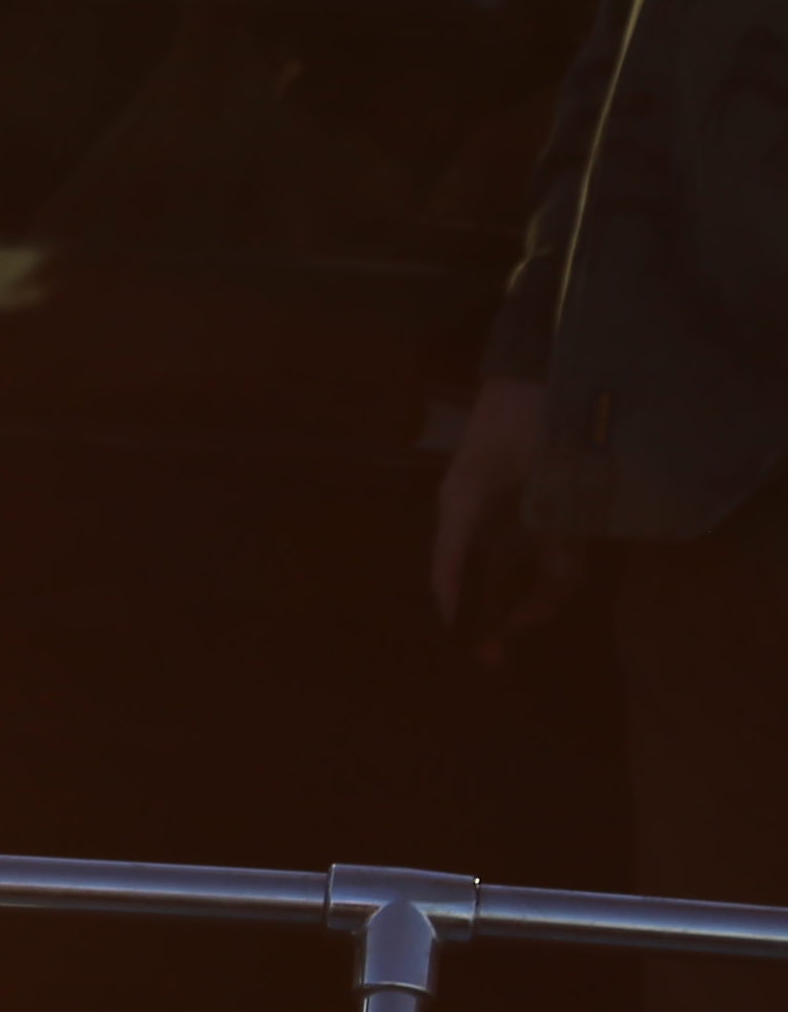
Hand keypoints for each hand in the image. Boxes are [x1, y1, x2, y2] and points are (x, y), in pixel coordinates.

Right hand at [432, 373, 587, 652]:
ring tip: (552, 606)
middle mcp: (473, 512)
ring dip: (525, 591)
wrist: (539, 362)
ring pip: (501, 565)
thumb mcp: (549, 468)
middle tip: (518, 641)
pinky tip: (561, 579)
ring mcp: (495, 506)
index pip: (449, 569)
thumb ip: (555, 527)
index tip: (476, 649)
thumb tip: (559, 585)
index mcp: (464, 503)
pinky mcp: (519, 499)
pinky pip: (524, 546)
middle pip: (475, 575)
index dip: (460, 613)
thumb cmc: (531, 410)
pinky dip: (542, 567)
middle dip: (498, 611)